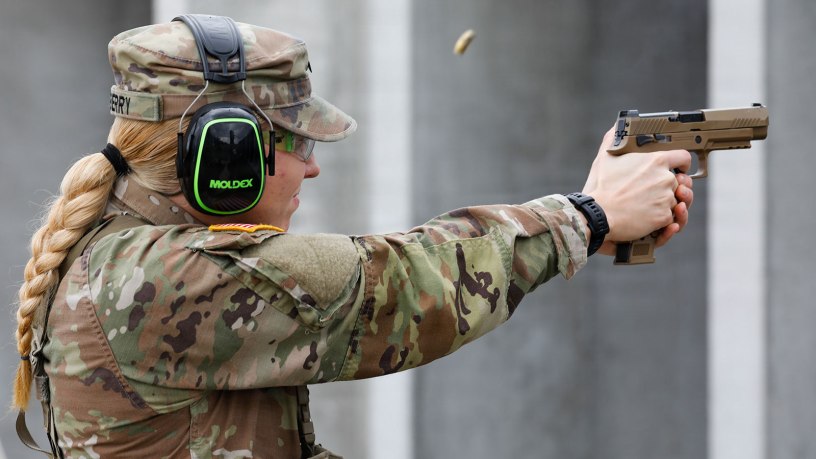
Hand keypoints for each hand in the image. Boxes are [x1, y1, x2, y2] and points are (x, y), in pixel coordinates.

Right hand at [581, 128, 692, 255]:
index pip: (683, 157)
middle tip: (656, 193)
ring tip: (649, 206)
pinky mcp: (663, 217)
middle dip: (671, 188)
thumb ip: (613, 140)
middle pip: (680, 182)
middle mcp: (665, 178)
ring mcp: (666, 198)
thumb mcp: (605, 158)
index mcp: (656, 161)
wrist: (598, 215)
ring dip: (665, 205)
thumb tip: (615, 127)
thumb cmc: (601, 187)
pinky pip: (670, 219)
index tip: (679, 169)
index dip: (682, 164)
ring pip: (675, 201)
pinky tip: (650, 219)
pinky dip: (662, 221)